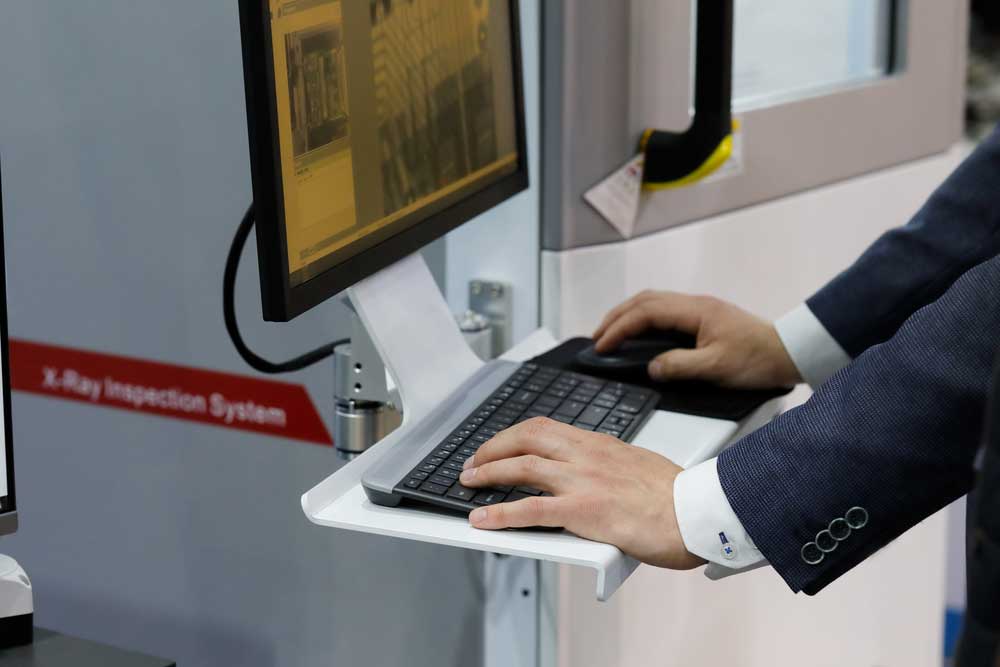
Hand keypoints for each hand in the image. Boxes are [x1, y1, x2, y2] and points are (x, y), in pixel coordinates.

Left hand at [459, 417, 705, 568]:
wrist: (697, 513)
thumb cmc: (677, 497)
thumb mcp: (638, 466)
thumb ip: (610, 466)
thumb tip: (595, 476)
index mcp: (599, 444)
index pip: (546, 428)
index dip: (514, 435)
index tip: (499, 444)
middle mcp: (587, 456)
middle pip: (526, 438)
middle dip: (492, 448)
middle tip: (473, 462)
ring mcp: (583, 481)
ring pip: (522, 467)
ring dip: (488, 473)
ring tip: (468, 482)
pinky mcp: (583, 511)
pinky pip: (531, 510)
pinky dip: (500, 513)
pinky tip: (481, 520)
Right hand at [592, 290, 800, 388]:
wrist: (790, 352)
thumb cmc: (759, 358)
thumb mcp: (716, 368)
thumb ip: (679, 366)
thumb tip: (651, 367)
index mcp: (694, 311)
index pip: (644, 313)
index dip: (619, 329)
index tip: (602, 346)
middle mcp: (694, 304)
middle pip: (643, 301)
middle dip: (616, 317)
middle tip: (597, 337)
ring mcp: (699, 309)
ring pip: (653, 302)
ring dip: (628, 315)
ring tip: (611, 333)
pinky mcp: (704, 317)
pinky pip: (664, 311)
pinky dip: (643, 319)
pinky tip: (640, 334)